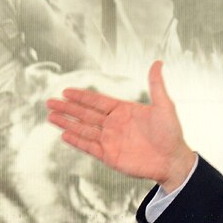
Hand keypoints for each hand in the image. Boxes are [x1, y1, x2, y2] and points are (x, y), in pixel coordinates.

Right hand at [47, 61, 196, 189]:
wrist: (173, 160)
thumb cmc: (171, 133)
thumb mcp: (165, 106)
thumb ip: (156, 85)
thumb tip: (157, 62)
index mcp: (124, 111)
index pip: (97, 101)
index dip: (81, 96)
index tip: (66, 91)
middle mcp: (114, 125)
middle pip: (85, 114)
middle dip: (68, 107)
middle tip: (50, 101)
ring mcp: (110, 140)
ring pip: (83, 129)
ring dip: (67, 123)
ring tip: (51, 116)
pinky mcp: (110, 156)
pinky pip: (89, 147)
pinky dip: (76, 141)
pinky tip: (64, 135)